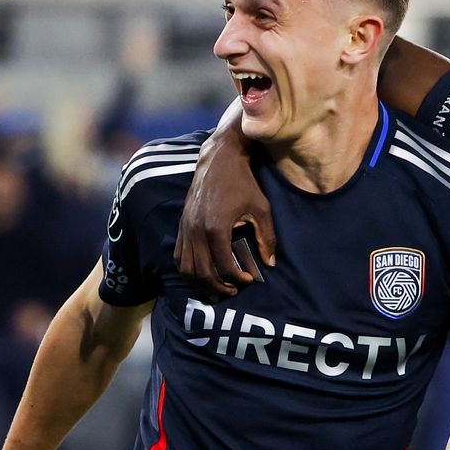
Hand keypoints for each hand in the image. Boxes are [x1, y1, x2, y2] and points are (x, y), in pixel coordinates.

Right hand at [173, 130, 275, 299]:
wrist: (219, 159)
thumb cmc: (244, 183)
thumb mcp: (262, 208)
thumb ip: (267, 237)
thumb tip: (270, 264)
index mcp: (216, 228)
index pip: (223, 267)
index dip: (237, 279)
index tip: (249, 279)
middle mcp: (196, 230)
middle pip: (202, 273)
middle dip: (219, 287)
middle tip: (234, 290)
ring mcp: (186, 227)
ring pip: (186, 268)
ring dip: (201, 283)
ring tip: (218, 286)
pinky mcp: (181, 224)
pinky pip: (179, 256)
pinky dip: (189, 270)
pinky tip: (204, 272)